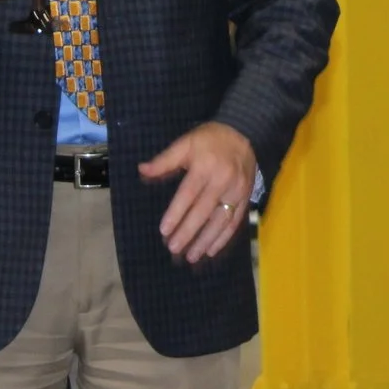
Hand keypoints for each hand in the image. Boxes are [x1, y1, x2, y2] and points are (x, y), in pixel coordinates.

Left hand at [140, 122, 257, 263]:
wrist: (243, 133)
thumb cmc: (209, 139)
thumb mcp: (186, 143)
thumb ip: (165, 159)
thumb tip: (142, 169)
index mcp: (205, 167)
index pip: (188, 194)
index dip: (176, 213)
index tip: (164, 230)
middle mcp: (222, 181)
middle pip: (204, 211)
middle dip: (188, 231)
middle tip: (174, 248)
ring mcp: (236, 191)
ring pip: (221, 220)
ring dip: (206, 240)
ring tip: (192, 256)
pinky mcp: (246, 198)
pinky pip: (235, 221)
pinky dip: (223, 238)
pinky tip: (211, 250)